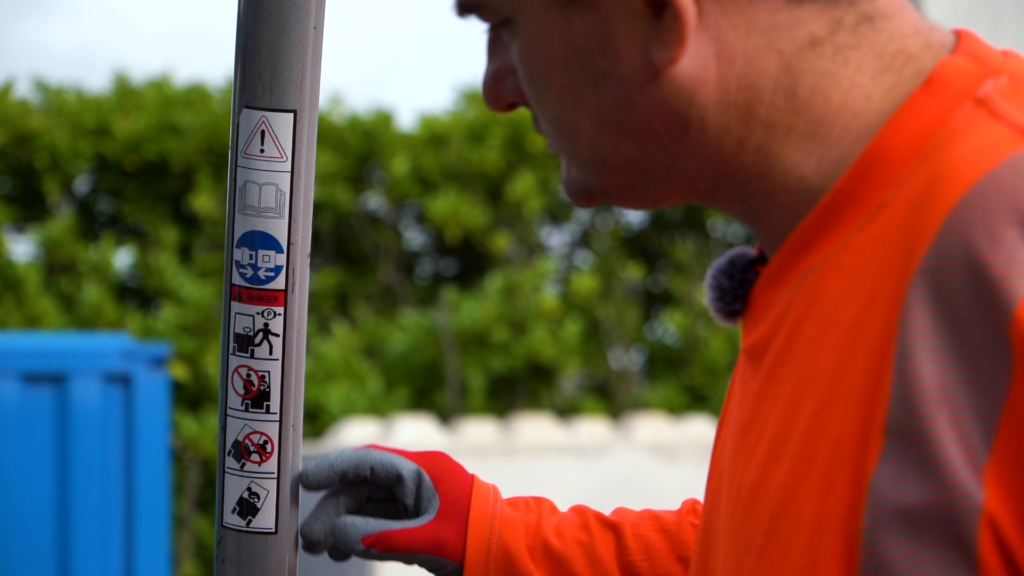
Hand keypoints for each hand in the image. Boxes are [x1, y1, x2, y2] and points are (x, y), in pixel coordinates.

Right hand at [299, 445, 473, 575]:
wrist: (510, 552)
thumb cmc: (474, 539)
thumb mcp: (425, 539)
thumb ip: (378, 537)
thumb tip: (334, 535)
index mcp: (421, 469)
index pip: (369, 461)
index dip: (333, 469)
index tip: (303, 482)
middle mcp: (417, 480)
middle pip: (364, 487)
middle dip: (334, 510)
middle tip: (310, 539)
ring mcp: (418, 501)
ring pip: (369, 506)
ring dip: (343, 525)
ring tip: (322, 550)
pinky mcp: (419, 522)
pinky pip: (381, 523)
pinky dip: (360, 535)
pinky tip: (342, 551)